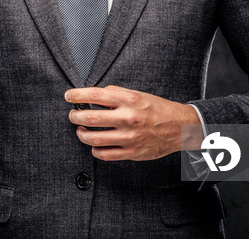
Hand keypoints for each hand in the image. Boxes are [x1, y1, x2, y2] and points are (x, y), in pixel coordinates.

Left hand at [65, 85, 202, 160]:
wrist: (179, 127)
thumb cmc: (157, 109)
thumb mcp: (137, 94)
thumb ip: (115, 93)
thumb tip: (93, 95)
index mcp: (129, 100)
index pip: (95, 95)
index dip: (77, 95)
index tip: (69, 96)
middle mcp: (128, 118)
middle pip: (90, 118)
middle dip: (75, 116)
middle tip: (73, 114)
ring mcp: (129, 137)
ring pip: (93, 138)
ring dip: (81, 134)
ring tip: (80, 129)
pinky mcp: (131, 153)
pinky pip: (104, 154)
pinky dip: (94, 149)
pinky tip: (94, 144)